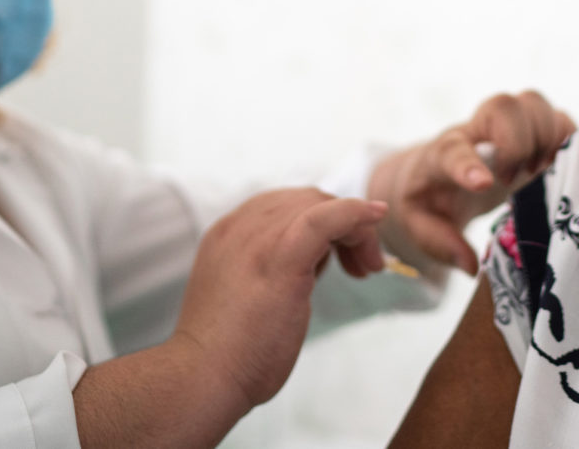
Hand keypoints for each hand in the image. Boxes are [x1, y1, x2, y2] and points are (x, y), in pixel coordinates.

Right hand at [174, 188, 386, 408]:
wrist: (202, 379)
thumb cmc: (230, 352)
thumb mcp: (247, 296)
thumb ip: (273, 271)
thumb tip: (312, 266)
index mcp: (229, 234)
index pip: (284, 205)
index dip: (320, 220)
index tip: (342, 257)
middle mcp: (240, 227)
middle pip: (306, 199)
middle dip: (343, 224)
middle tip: (364, 266)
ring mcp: (258, 240)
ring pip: (319, 204)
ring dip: (355, 229)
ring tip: (367, 267)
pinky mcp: (281, 258)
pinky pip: (325, 217)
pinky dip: (355, 212)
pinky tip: (376, 216)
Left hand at [370, 90, 574, 275]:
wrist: (439, 172)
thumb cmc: (431, 198)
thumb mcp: (420, 223)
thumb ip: (439, 243)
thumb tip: (470, 266)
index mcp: (443, 153)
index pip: (453, 150)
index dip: (469, 166)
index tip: (484, 185)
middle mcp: (478, 130)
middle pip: (501, 106)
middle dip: (517, 143)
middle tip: (512, 180)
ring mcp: (509, 125)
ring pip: (533, 104)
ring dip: (545, 137)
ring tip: (537, 173)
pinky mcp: (535, 131)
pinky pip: (561, 118)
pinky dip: (568, 138)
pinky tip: (560, 167)